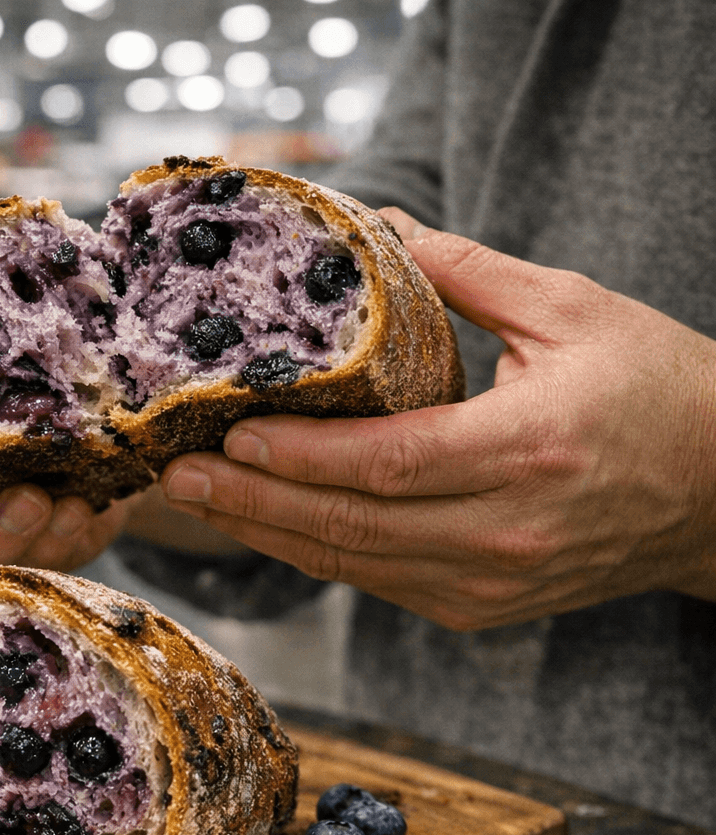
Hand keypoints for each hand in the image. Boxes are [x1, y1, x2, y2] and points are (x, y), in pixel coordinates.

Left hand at [159, 209, 715, 630]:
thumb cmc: (658, 390)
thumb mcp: (576, 311)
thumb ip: (472, 272)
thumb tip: (379, 226)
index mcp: (531, 449)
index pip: (391, 462)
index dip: (303, 454)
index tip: (231, 431)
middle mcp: (506, 531)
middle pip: (353, 525)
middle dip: (253, 500)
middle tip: (176, 473)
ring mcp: (492, 581)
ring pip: (354, 565)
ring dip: (267, 533)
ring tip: (198, 497)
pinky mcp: (480, 607)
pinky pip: (377, 583)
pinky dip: (314, 552)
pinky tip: (263, 522)